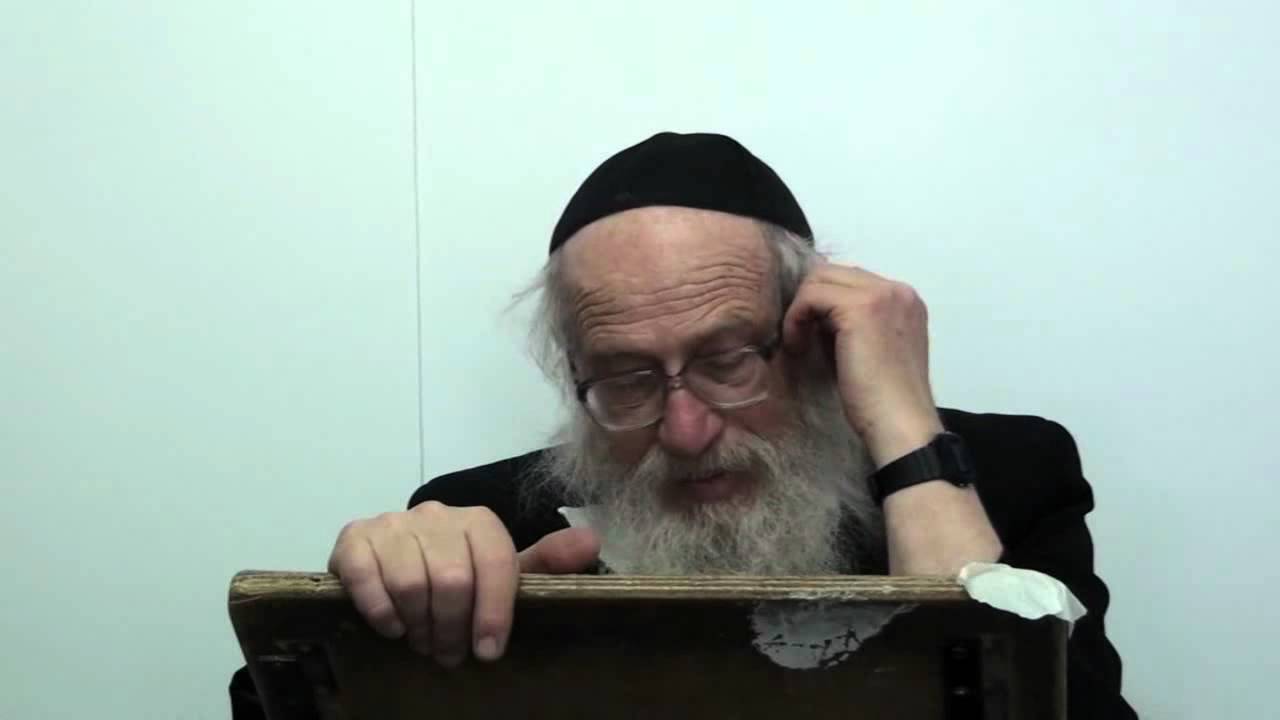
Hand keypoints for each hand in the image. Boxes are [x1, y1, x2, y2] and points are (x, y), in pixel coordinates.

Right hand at [327, 502, 599, 666]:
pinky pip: (364, 576)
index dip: (494, 612)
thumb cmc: (455, 576)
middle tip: (448, 653)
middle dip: (451, 628)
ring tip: (421, 641)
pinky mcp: (353, 537)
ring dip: (417, 624)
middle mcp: (437, 513)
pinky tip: (391, 627)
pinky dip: (380, 610)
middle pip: (453, 579)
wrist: (389, 565)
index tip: (488, 651)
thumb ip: (544, 563)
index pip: (496, 563)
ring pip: (410, 581)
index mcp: (479, 521)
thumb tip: (592, 541)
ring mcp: (392, 523)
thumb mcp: (502, 575)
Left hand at [782, 262, 943, 466]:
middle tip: (802, 337)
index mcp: (905, 301)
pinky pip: (811, 296)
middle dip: (810, 301)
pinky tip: (797, 346)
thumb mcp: (871, 350)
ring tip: (799, 344)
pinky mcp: (861, 308)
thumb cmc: (883, 401)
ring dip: (802, 309)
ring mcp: (882, 295)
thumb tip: (818, 316)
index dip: (824, 304)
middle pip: (834, 272)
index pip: (852, 280)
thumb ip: (853, 326)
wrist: (900, 424)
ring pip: (820, 279)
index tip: (813, 336)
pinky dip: (796, 318)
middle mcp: (898, 291)